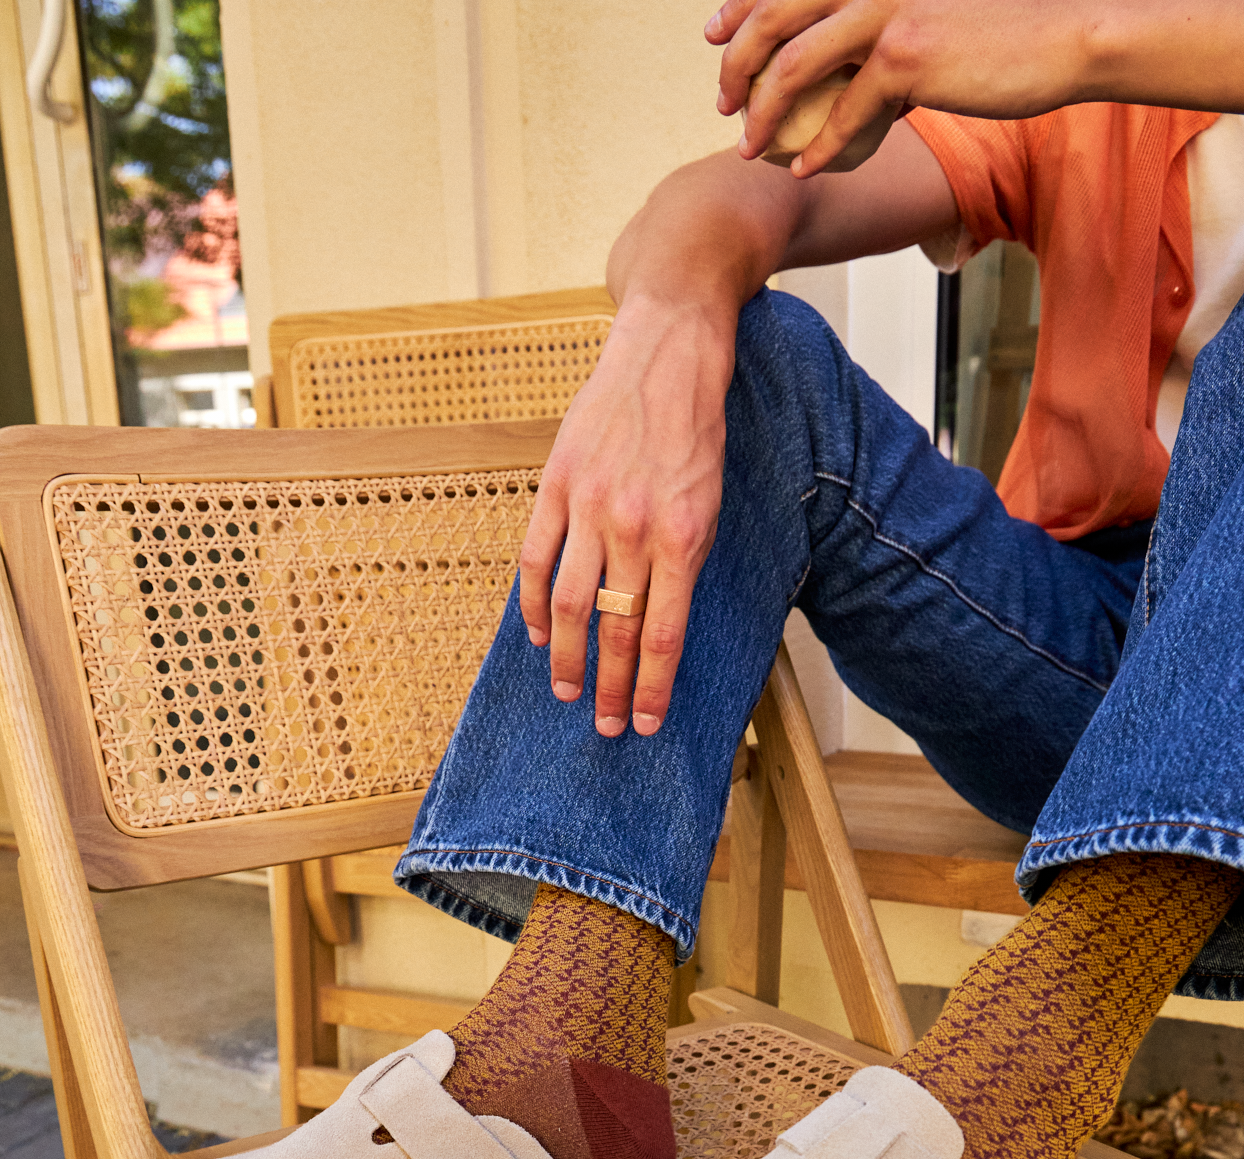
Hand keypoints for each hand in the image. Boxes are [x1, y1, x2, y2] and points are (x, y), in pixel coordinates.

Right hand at [517, 294, 732, 735]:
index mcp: (683, 536)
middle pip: (615, 629)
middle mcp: (634, 526)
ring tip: (566, 693)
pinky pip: (535, 558)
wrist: (670, 347)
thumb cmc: (698, 428)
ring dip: (566, 658)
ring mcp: (590, 505)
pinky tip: (536, 634)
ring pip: (569, 603)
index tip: (648, 723)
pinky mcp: (557, 483)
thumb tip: (659, 626)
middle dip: (611, 687)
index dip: (654, 686)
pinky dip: (532, 603)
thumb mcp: (711, 501)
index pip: (665, 633)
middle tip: (606, 728)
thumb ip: (684, 562)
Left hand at [707, 1, 1079, 176]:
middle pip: (776, 15)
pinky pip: (845, 112)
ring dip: (766, 112)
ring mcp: (887, 13)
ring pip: (797, 63)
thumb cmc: (1002, 43)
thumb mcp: (933, 32)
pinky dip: (819, 148)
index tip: (716, 36)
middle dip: (738, 62)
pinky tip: (803, 171)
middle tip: (723, 104)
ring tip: (750, 147)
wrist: (1062, 41)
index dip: (743, 6)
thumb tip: (860, 89)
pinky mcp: (907, 57)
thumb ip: (887, 47)